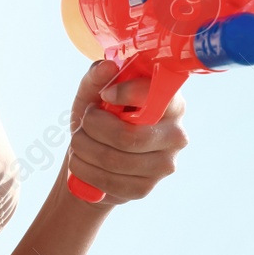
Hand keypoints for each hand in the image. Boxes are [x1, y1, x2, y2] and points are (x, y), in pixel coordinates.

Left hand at [65, 60, 188, 205]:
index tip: (104, 95)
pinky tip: (80, 161)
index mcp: (171, 102)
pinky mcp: (146, 188)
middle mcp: (176, 134)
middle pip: (129, 136)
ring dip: (83, 149)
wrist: (92, 158)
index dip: (125, 93)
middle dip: (93, 127)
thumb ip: (98, 75)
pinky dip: (84, 170)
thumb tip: (108, 66)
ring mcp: (164, 165)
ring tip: (77, 141)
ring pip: (114, 160)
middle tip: (83, 123)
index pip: (155, 96)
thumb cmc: (98, 116)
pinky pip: (109, 182)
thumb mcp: (93, 91)